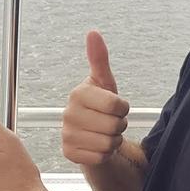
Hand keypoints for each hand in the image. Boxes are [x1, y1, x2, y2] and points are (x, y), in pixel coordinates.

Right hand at [62, 30, 129, 165]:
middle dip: (119, 126)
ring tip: (105, 134)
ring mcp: (66, 135)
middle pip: (114, 125)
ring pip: (108, 143)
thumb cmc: (101, 107)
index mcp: (78, 94)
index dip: (123, 108)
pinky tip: (98, 146)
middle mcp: (68, 114)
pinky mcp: (69, 153)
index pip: (116, 105)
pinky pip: (100, 157)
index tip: (116, 107)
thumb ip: (100, 59)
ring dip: (113, 141)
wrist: (93, 134)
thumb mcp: (105, 83)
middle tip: (110, 122)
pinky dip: (105, 154)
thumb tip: (93, 33)